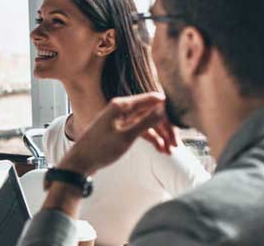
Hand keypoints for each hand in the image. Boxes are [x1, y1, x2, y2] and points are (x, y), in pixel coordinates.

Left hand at [57, 92, 176, 176]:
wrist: (81, 162)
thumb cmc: (100, 149)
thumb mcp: (126, 137)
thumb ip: (145, 122)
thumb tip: (163, 108)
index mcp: (120, 105)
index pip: (151, 100)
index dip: (167, 109)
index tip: (182, 118)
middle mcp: (121, 109)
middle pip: (150, 113)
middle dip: (165, 128)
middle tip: (176, 144)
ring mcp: (120, 119)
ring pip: (146, 123)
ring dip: (159, 135)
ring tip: (170, 151)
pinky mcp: (120, 129)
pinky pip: (140, 130)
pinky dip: (150, 138)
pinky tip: (160, 149)